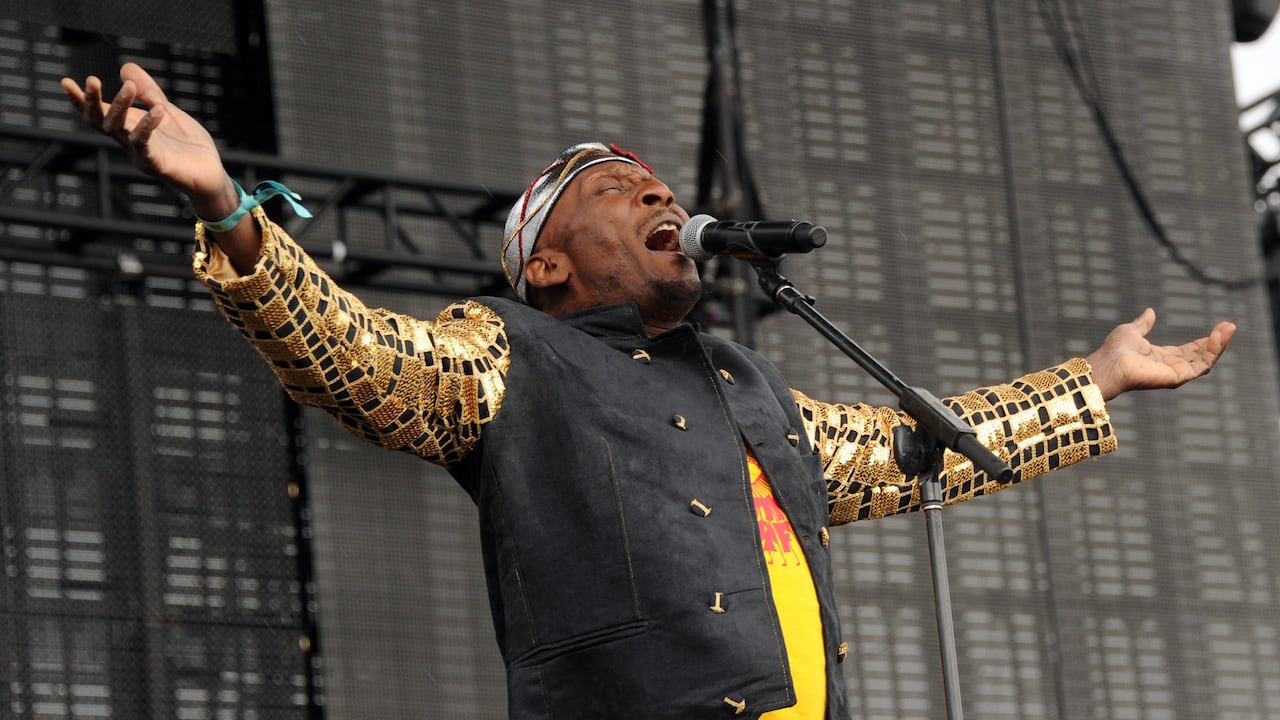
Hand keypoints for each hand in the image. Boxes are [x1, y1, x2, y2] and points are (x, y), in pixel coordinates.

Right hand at [61, 63, 237, 219]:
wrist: (211, 174)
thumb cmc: (187, 146)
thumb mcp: (167, 111)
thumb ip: (149, 92)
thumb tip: (125, 66)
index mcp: (129, 128)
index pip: (98, 114)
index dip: (81, 100)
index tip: (65, 82)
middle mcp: (129, 142)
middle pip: (100, 122)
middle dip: (93, 101)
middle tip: (92, 79)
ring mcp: (141, 154)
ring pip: (119, 131)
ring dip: (120, 107)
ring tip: (128, 86)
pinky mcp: (157, 164)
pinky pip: (146, 145)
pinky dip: (148, 126)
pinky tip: (158, 111)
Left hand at [1086, 308, 1235, 400]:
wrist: (1108, 363)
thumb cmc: (1114, 350)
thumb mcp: (1132, 331)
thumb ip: (1143, 324)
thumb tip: (1150, 312)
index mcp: (1161, 357)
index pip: (1189, 351)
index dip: (1204, 340)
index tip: (1220, 327)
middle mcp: (1170, 367)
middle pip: (1201, 356)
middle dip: (1216, 341)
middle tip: (1229, 325)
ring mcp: (1175, 374)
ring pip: (1205, 361)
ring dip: (1218, 345)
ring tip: (1229, 328)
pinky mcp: (1178, 377)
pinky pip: (1202, 366)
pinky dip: (1212, 352)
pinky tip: (1218, 337)